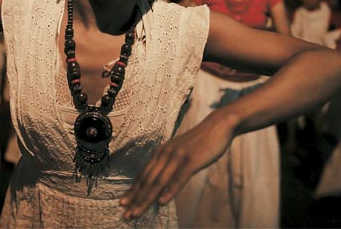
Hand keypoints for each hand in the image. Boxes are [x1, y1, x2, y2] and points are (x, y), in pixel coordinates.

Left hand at [119, 110, 235, 219]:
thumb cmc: (199, 141)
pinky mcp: (191, 160)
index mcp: (160, 152)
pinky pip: (178, 178)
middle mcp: (165, 154)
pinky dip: (169, 191)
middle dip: (135, 199)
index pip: (143, 175)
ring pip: (159, 182)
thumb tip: (161, 182)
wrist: (218, 125)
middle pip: (147, 180)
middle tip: (126, 215)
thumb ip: (169, 164)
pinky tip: (162, 203)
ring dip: (146, 199)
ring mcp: (177, 156)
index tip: (123, 205)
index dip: (133, 191)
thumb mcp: (179, 152)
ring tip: (137, 213)